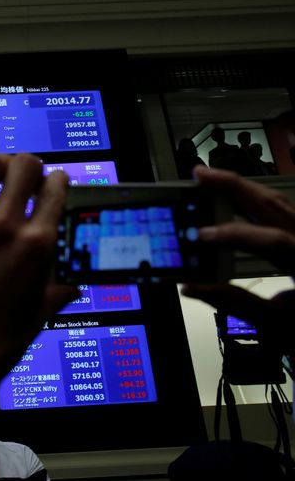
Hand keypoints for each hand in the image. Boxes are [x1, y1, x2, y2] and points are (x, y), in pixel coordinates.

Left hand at [0, 154, 76, 465]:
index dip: (54, 181)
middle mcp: (5, 226)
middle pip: (24, 167)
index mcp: (38, 244)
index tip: (49, 185)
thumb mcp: (39, 315)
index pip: (55, 188)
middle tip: (21, 178)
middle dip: (27, 167)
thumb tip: (74, 286)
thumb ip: (58, 291)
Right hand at [183, 166, 294, 350]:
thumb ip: (237, 304)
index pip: (271, 240)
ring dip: (245, 187)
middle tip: (199, 174)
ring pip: (281, 200)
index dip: (234, 235)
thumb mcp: (280, 325)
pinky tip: (275, 155)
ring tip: (212, 178)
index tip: (201, 235)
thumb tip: (195, 287)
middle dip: (234, 187)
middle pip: (274, 203)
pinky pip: (287, 206)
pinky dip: (272, 185)